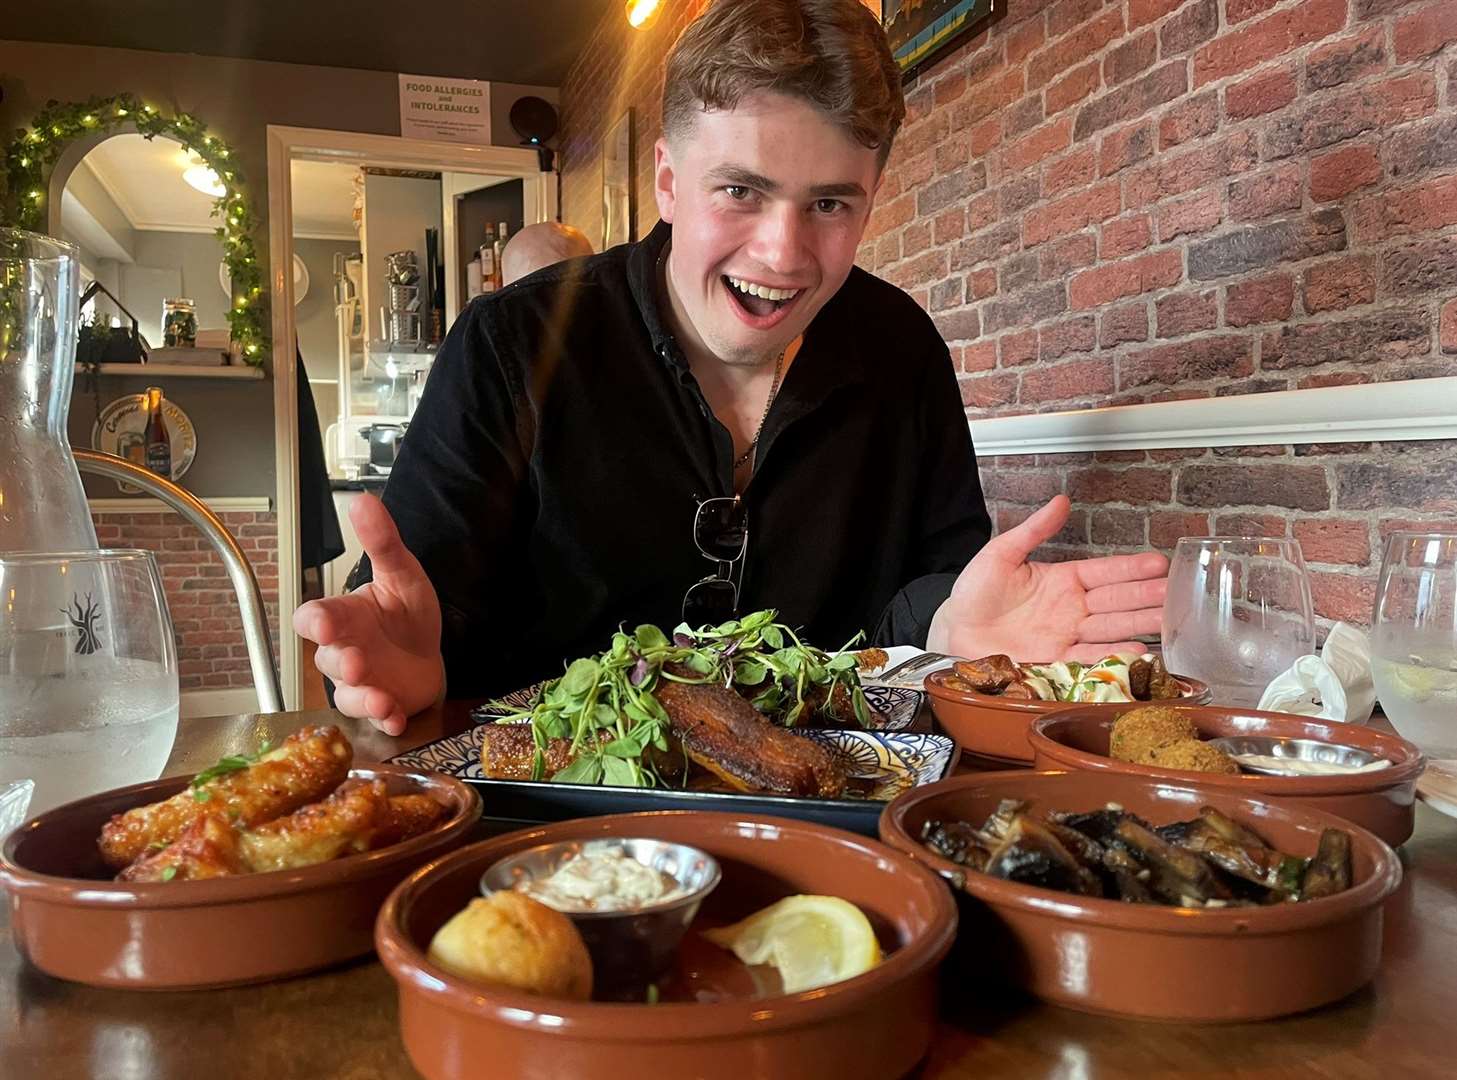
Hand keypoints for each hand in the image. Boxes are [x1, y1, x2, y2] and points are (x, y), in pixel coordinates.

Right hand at [292, 494, 443, 734]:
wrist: (431, 651)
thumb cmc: (405, 613)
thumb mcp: (403, 574)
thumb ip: (383, 543)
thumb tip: (363, 501)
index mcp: (345, 617)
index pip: (314, 617)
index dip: (314, 621)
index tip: (324, 622)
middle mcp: (345, 651)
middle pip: (327, 659)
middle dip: (340, 662)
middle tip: (355, 660)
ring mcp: (361, 682)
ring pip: (348, 694)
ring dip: (362, 697)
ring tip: (380, 697)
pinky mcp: (383, 705)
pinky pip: (376, 718)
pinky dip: (384, 720)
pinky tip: (395, 718)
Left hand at [927, 495, 1167, 662]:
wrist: (954, 631)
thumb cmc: (975, 592)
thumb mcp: (1001, 553)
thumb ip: (1033, 530)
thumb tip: (1061, 499)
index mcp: (1062, 580)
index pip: (1104, 572)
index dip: (1130, 568)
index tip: (1159, 562)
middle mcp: (1071, 609)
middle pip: (1116, 601)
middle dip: (1147, 596)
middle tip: (1178, 592)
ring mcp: (1066, 636)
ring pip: (1111, 628)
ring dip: (1140, 624)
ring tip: (1170, 619)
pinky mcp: (1056, 661)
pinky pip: (1090, 658)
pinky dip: (1114, 655)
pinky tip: (1139, 650)